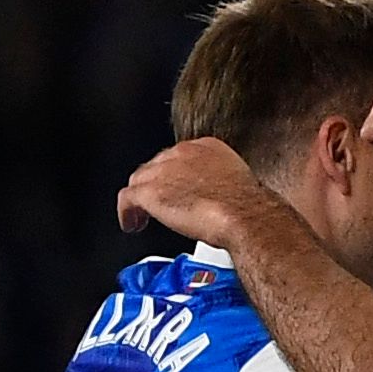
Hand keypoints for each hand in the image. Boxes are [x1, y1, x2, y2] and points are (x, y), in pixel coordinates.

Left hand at [117, 137, 268, 244]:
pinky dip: (126, 212)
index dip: (173, 176)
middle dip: (155, 185)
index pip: (178, 158)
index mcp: (206, 148)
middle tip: (158, 206)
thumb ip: (219, 185)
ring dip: (140, 199)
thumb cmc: (246, 207)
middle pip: (156, 166)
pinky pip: (128, 198)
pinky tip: (132, 223)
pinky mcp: (151, 192)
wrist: (243, 215)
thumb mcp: (237, 185)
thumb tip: (218, 200)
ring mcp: (164, 171)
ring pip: (140, 180)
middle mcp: (182, 154)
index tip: (176, 190)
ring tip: (141, 216)